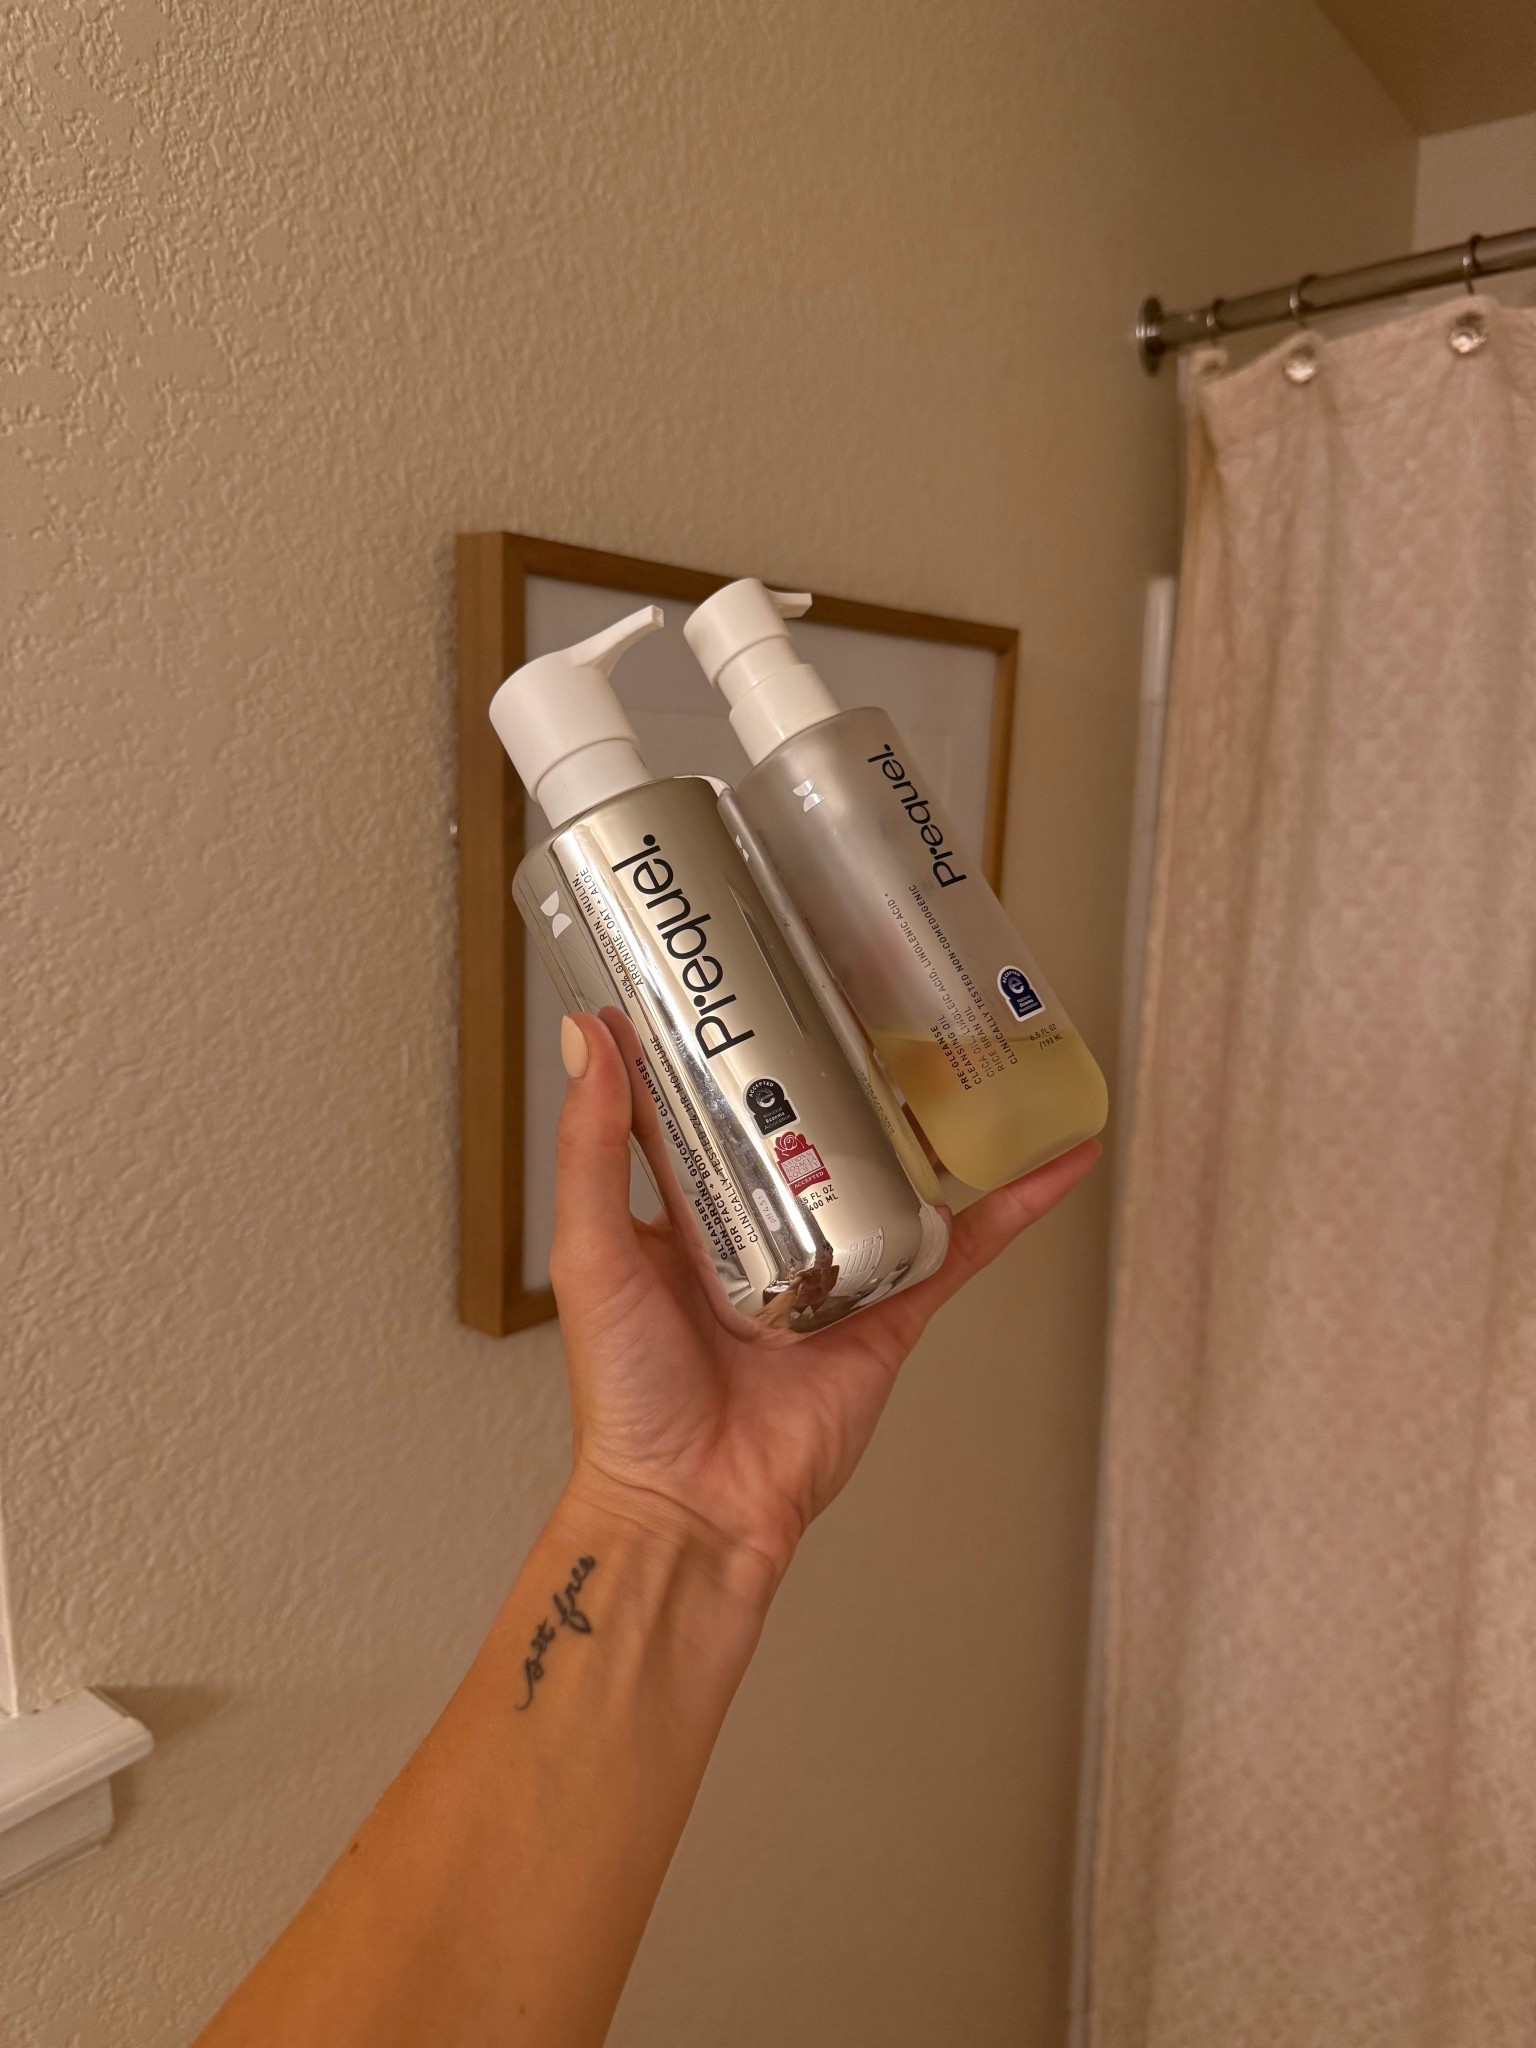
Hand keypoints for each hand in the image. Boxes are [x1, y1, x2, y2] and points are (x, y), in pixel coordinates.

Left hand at [552, 1011, 1098, 1590]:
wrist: (694, 1503)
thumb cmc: (628, 1394)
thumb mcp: (592, 1253)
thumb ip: (592, 1149)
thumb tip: (585, 1037)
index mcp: (686, 1211)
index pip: (707, 1106)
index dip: (726, 1044)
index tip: (745, 967)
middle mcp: (762, 1229)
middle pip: (810, 1131)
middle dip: (837, 1068)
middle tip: (867, 984)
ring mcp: (834, 1266)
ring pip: (892, 1177)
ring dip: (929, 1121)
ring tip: (965, 1042)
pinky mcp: (891, 1309)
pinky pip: (962, 1247)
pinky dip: (1013, 1206)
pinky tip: (1057, 1159)